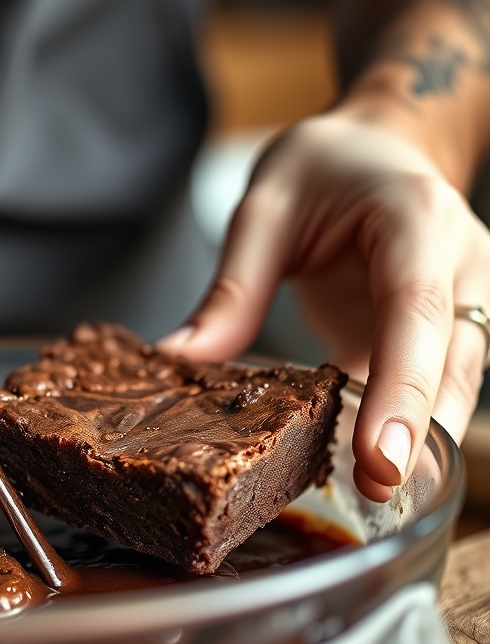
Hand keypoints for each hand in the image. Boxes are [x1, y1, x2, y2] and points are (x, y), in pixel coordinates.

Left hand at [157, 110, 489, 499]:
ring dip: (417, 442)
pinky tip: (360, 464)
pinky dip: (399, 426)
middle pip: (451, 364)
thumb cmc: (326, 166)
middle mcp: (458, 266)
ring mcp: (461, 303)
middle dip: (417, 435)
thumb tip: (181, 360)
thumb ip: (233, 288)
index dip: (401, 390)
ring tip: (366, 495)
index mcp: (416, 222)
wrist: (379, 148)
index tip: (379, 457)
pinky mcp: (441, 336)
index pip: (417, 315)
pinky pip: (428, 388)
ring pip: (454, 386)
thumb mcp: (265, 208)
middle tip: (371, 494)